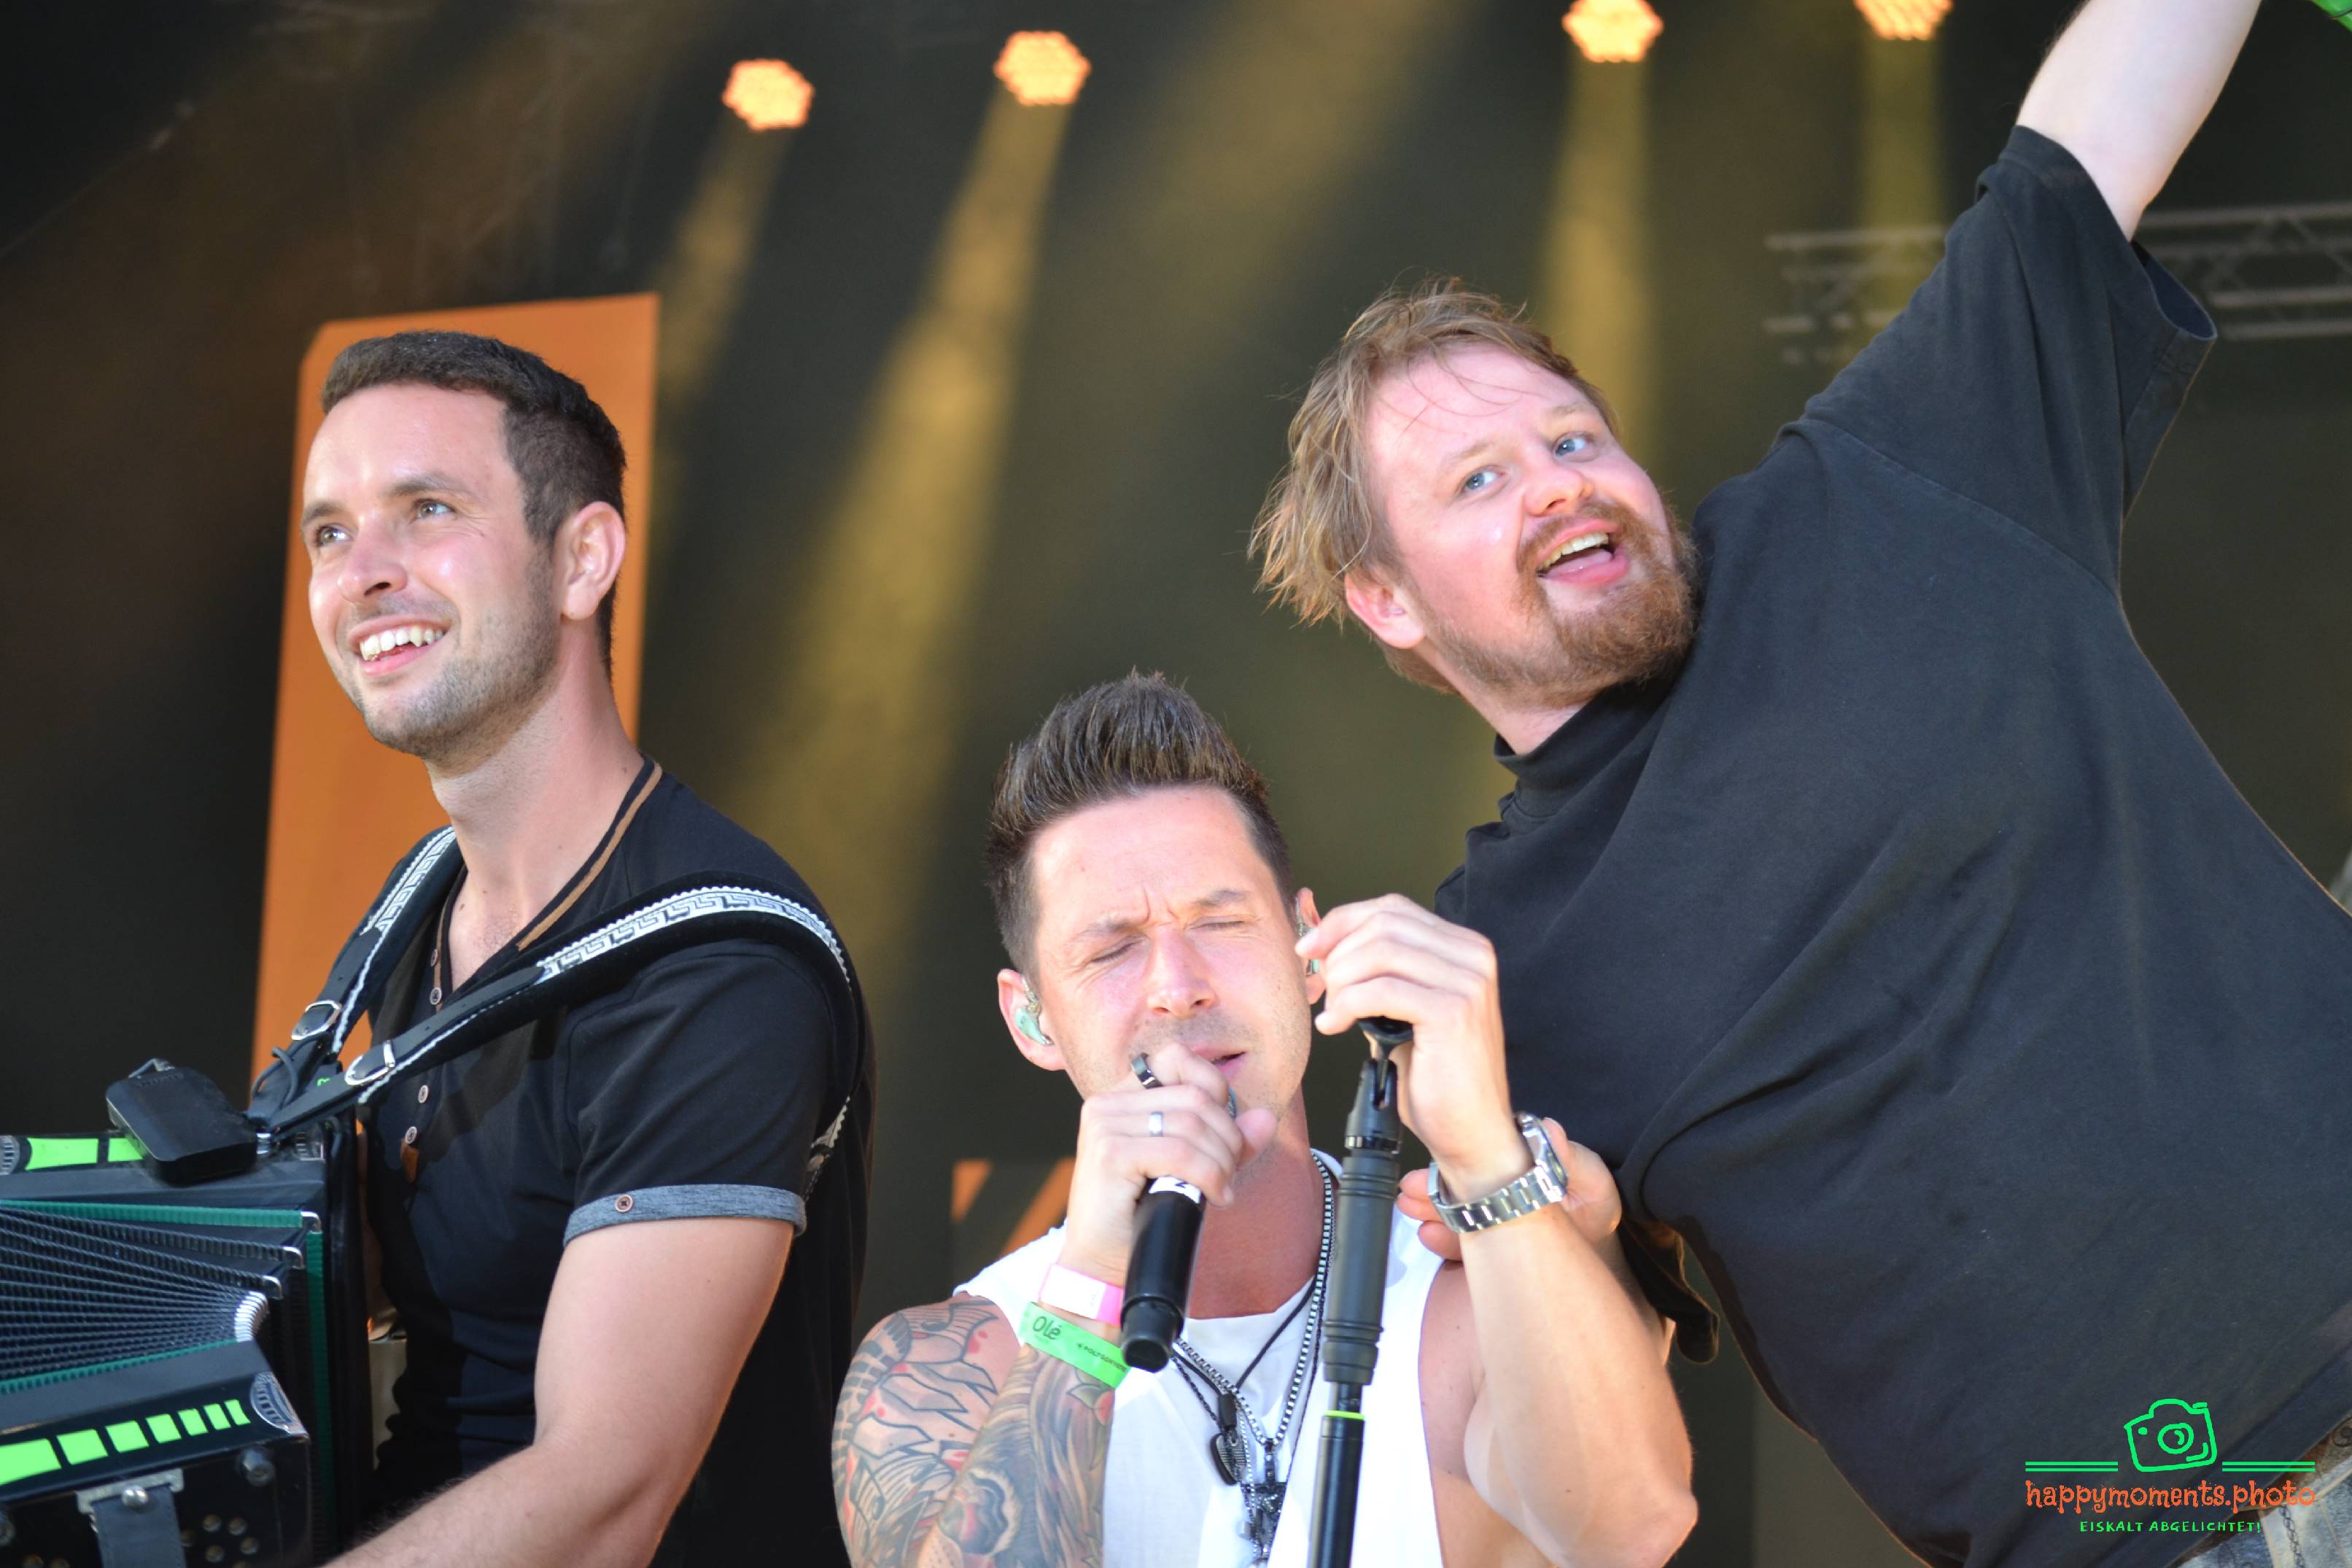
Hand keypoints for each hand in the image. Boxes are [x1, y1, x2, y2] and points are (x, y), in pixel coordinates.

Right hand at [1053, 1040, 1277, 1299]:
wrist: (1101, 1264)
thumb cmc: (1144, 1214)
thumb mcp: (1192, 1169)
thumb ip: (1226, 1140)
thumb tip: (1265, 1117)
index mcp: (1123, 1097)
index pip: (1179, 1060)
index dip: (1216, 1090)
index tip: (1223, 1136)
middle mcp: (1108, 1103)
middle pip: (1196, 1098)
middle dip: (1227, 1138)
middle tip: (1228, 1176)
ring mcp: (1105, 1125)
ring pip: (1191, 1125)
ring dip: (1221, 1162)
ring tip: (1220, 1190)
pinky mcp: (1110, 1154)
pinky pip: (1180, 1153)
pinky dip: (1209, 1176)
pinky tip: (1214, 1197)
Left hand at [1298, 894, 1524, 1197]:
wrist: (1472, 1130)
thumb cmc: (1436, 1074)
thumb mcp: (1401, 1009)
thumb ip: (1377, 973)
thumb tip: (1323, 944)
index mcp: (1464, 946)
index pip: (1392, 908)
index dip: (1343, 921)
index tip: (1310, 948)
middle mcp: (1472, 954)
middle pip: (1383, 923)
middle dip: (1337, 952)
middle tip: (1321, 989)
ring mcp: (1467, 981)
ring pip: (1378, 951)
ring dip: (1341, 980)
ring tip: (1333, 1012)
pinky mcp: (1453, 1011)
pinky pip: (1380, 990)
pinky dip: (1346, 1005)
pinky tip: (1335, 1026)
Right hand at [1396, 1116, 1624, 1261]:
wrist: (1595, 1257)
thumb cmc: (1593, 1213)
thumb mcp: (1593, 1181)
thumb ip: (1572, 1158)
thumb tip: (1549, 1129)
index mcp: (1520, 1167)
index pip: (1484, 1157)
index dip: (1462, 1158)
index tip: (1443, 1161)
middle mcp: (1501, 1190)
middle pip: (1461, 1185)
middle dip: (1433, 1185)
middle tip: (1412, 1187)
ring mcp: (1493, 1219)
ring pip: (1456, 1212)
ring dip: (1432, 1209)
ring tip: (1413, 1208)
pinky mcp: (1490, 1249)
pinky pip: (1461, 1245)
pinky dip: (1443, 1240)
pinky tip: (1430, 1234)